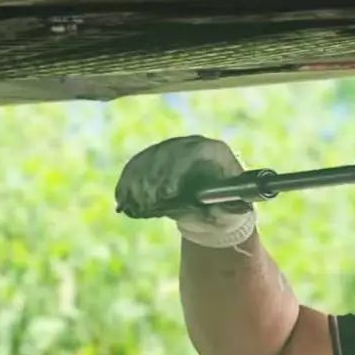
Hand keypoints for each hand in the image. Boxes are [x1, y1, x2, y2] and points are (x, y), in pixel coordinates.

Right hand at [115, 135, 255, 247]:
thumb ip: (225, 209)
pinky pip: (137, 164)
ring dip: (139, 183)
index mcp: (214, 151)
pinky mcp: (155, 156)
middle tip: (148, 204)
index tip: (167, 194)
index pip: (192, 151)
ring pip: (149, 158)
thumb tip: (218, 210)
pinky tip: (123, 200)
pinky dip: (129, 182)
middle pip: (166, 153)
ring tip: (137, 207)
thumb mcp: (230, 210)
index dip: (177, 171)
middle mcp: (191, 143)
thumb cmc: (225, 207)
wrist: (212, 203)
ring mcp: (171, 147)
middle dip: (154, 180)